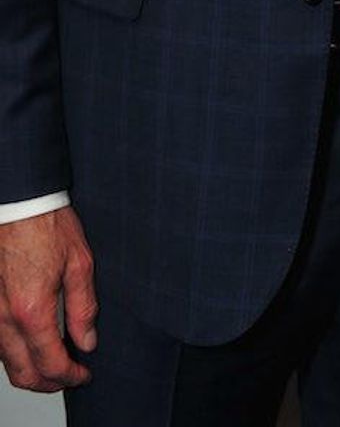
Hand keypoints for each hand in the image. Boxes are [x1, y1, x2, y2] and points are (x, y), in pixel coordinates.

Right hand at [0, 208, 96, 391]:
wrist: (19, 201)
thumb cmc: (46, 224)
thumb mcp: (79, 263)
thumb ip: (84, 307)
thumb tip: (87, 341)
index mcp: (32, 310)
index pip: (50, 363)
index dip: (71, 375)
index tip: (84, 373)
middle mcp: (4, 318)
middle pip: (23, 373)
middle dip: (48, 383)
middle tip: (69, 376)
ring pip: (5, 362)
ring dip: (29, 370)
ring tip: (53, 362)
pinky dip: (13, 353)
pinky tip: (31, 342)